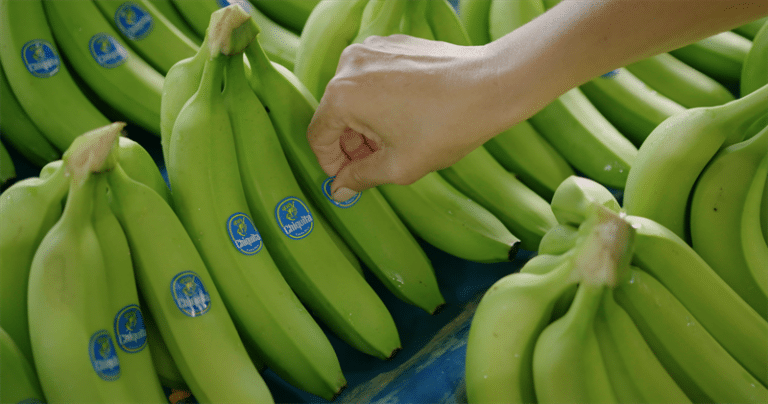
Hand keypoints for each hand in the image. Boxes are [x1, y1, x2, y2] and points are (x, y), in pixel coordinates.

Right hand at [307, 34, 501, 201]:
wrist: (491, 85)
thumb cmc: (446, 126)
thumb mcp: (398, 166)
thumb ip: (359, 178)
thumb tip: (338, 189)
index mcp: (342, 95)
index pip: (318, 136)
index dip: (331, 164)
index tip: (350, 178)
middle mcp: (350, 65)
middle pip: (335, 114)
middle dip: (352, 144)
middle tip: (377, 164)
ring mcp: (372, 49)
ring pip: (354, 96)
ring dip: (367, 123)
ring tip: (397, 141)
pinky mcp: (392, 44)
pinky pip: (374, 79)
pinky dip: (382, 100)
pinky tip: (409, 117)